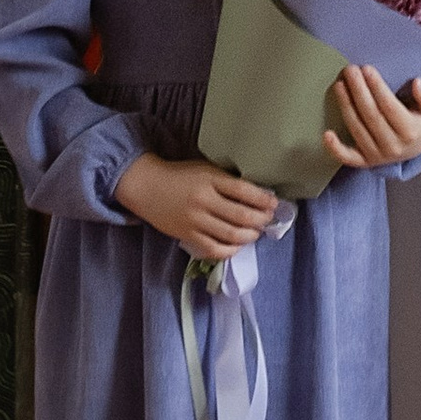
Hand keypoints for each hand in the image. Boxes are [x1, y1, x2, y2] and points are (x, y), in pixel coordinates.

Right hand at [117, 152, 281, 260]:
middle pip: (241, 215)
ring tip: (256, 233)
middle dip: (261, 220)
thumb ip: (226, 180)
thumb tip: (256, 193)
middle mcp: (204, 201)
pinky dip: (230, 250)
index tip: (274, 203)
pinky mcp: (187, 236)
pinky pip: (214, 249)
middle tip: (269, 220)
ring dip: (249, 236)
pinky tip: (237, 246)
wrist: (146, 187)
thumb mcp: (204, 169)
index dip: (263, 199)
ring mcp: (195, 221)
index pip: (244, 191)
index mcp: (210, 179)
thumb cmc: (179, 175)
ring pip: (230, 235)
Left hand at [322, 63, 420, 170]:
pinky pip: (349, 158)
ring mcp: (377, 155)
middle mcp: (393, 146)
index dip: (377, 88)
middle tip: (350, 70)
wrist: (417, 147)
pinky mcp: (365, 162)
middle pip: (371, 116)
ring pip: (358, 129)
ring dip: (346, 106)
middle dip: (359, 91)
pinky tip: (326, 134)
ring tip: (340, 84)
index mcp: (411, 132)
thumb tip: (418, 84)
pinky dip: (336, 148)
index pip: (390, 107)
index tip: (367, 70)